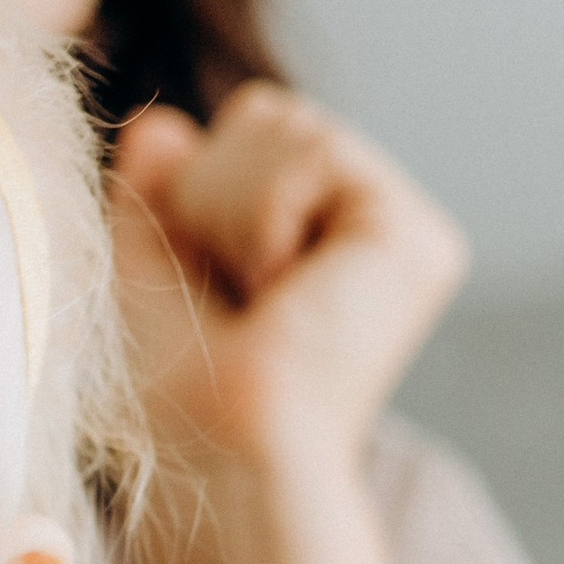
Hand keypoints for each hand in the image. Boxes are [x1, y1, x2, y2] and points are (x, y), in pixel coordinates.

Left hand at [111, 84, 466, 492]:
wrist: (218, 451)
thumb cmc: (176, 394)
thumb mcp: (144, 275)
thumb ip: (153, 196)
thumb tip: (153, 123)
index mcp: (322, 237)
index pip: (253, 124)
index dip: (195, 188)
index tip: (205, 285)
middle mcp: (376, 228)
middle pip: (269, 113)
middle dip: (211, 193)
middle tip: (229, 298)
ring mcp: (407, 231)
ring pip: (289, 127)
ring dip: (231, 216)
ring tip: (256, 303)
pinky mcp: (420, 238)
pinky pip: (314, 154)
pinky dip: (263, 222)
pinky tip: (282, 296)